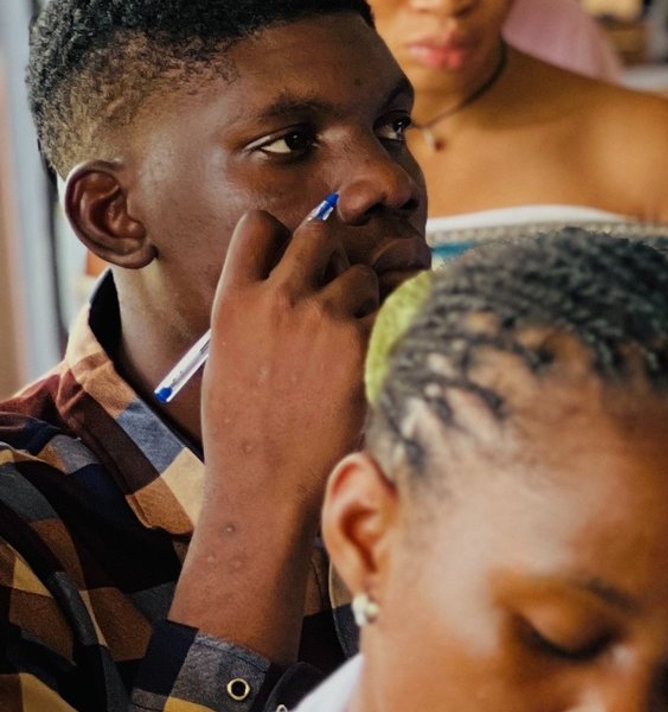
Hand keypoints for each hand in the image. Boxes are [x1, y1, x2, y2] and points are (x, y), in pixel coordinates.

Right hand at [201, 203, 383, 533]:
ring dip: (365, 298)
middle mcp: (277, 299)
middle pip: (319, 233)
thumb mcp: (229, 358)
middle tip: (335, 294)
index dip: (282, 238)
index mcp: (233, 300)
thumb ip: (258, 312)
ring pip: (362, 274)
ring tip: (352, 344)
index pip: (260, 225)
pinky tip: (385, 348)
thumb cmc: (246, 432)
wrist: (266, 486)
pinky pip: (394, 308)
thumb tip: (298, 280)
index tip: (293, 261)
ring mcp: (322, 319)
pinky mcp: (365, 345)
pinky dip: (394, 323)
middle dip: (332, 255)